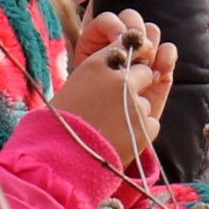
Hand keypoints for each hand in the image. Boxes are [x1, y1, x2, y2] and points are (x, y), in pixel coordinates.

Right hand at [54, 13, 162, 167]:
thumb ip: (100, 74)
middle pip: (144, 71)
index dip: (129, 58)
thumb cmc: (57, 125)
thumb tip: (122, 66)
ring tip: (110, 129)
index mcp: (96, 65)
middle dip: (136, 85)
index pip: (127, 45)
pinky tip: (118, 140)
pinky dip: (140, 132)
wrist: (59, 162)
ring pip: (145, 101)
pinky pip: (151, 123)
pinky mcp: (145, 126)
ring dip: (134, 113)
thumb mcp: (73, 87)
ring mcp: (134, 103)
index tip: (126, 68)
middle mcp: (119, 79)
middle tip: (116, 105)